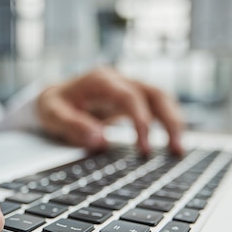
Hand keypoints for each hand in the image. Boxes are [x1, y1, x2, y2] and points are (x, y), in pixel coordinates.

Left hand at [37, 67, 183, 154]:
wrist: (52, 98)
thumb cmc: (52, 106)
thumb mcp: (52, 115)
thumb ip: (72, 125)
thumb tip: (100, 140)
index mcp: (100, 80)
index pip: (130, 96)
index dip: (141, 121)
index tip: (144, 149)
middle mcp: (119, 80)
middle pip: (155, 94)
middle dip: (170, 121)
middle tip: (176, 150)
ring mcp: (128, 88)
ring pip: (162, 99)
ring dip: (174, 122)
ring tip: (179, 151)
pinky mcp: (133, 100)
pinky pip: (156, 108)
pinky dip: (167, 124)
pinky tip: (172, 145)